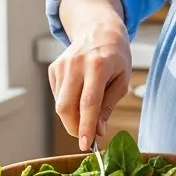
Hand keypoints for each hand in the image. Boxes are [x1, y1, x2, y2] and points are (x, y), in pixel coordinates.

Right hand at [48, 16, 131, 150]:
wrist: (99, 30)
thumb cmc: (116, 57)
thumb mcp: (122, 80)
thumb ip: (109, 105)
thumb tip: (98, 131)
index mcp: (98, 65)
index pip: (88, 103)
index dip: (86, 127)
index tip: (86, 145)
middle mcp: (77, 64)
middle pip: (67, 106)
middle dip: (75, 128)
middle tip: (86, 137)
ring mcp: (62, 65)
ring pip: (60, 104)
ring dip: (71, 118)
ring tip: (86, 116)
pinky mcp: (54, 68)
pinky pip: (57, 96)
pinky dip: (67, 104)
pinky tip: (79, 96)